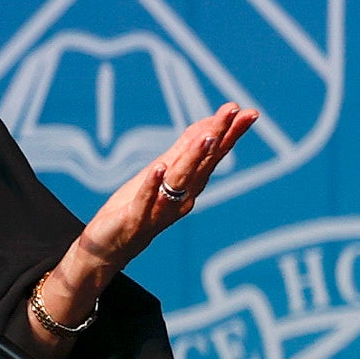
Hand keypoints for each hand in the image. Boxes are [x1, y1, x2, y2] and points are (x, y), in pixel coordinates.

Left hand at [72, 105, 257, 273]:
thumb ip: (183, 151)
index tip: (248, 111)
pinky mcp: (136, 219)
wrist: (111, 247)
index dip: (230, 132)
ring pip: (180, 180)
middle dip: (219, 136)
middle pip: (202, 163)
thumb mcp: (161, 172)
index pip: (213, 155)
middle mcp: (182, 197)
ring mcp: (160, 209)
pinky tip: (159, 167)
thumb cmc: (138, 206)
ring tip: (207, 136)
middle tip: (235, 112)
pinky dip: (153, 184)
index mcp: (189, 185)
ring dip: (193, 157)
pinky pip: (146, 199)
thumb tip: (208, 124)